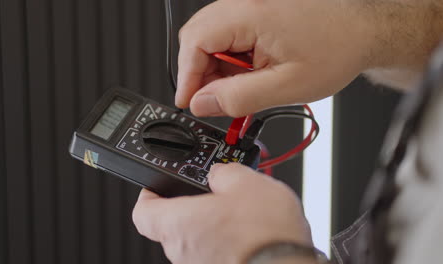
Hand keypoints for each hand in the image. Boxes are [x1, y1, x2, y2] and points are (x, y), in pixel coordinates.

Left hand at [132, 163, 311, 263]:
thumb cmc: (264, 234)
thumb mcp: (245, 181)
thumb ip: (223, 172)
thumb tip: (220, 173)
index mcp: (178, 223)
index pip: (142, 212)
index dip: (148, 195)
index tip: (157, 186)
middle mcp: (182, 251)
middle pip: (172, 223)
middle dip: (191, 205)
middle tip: (211, 192)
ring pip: (196, 239)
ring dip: (212, 224)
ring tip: (239, 211)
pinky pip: (214, 253)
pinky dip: (226, 241)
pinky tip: (250, 230)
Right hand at [176, 0, 378, 116]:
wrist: (361, 31)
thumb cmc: (336, 49)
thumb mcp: (286, 86)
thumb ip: (239, 98)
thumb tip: (202, 103)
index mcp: (253, 14)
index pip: (195, 41)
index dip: (187, 76)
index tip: (188, 101)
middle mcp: (247, 2)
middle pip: (197, 37)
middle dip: (199, 73)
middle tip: (212, 100)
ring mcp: (250, 4)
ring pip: (210, 37)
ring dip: (214, 68)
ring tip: (236, 90)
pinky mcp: (255, 11)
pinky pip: (226, 35)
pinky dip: (228, 59)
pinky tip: (245, 76)